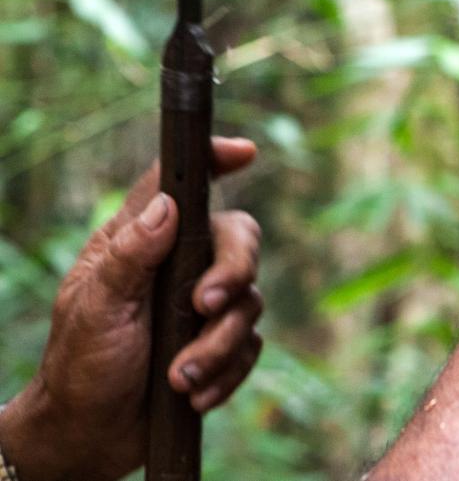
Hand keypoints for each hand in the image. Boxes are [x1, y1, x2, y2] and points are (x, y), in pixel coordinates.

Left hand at [0, 137, 262, 480]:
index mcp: (142, 242)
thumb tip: (168, 205)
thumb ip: (130, 256)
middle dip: (232, 274)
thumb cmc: (80, 363)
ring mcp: (205, 305)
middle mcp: (181, 265)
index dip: (214, 161)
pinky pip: (250, 347)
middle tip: (205, 305)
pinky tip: (193, 393)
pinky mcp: (221, 343)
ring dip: (217, 344)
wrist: (92, 433)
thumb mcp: (95, 307)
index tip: (243, 153)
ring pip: (250, 302)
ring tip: (180, 376)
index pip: (180, 186)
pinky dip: (225, 372)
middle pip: (239, 239)